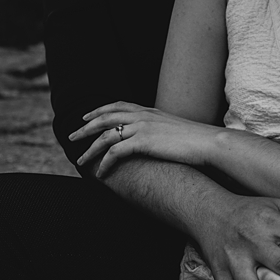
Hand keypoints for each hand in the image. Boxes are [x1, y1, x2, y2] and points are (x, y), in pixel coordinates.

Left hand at [70, 102, 216, 177]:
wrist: (207, 143)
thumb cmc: (195, 141)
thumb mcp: (174, 129)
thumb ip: (160, 129)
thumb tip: (154, 138)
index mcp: (149, 110)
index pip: (118, 105)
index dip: (99, 110)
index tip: (86, 117)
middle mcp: (142, 115)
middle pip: (104, 117)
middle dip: (85, 128)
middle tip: (71, 137)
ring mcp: (141, 127)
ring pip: (105, 136)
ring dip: (90, 149)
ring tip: (80, 161)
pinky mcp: (142, 142)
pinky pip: (115, 152)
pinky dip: (104, 163)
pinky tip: (100, 174)